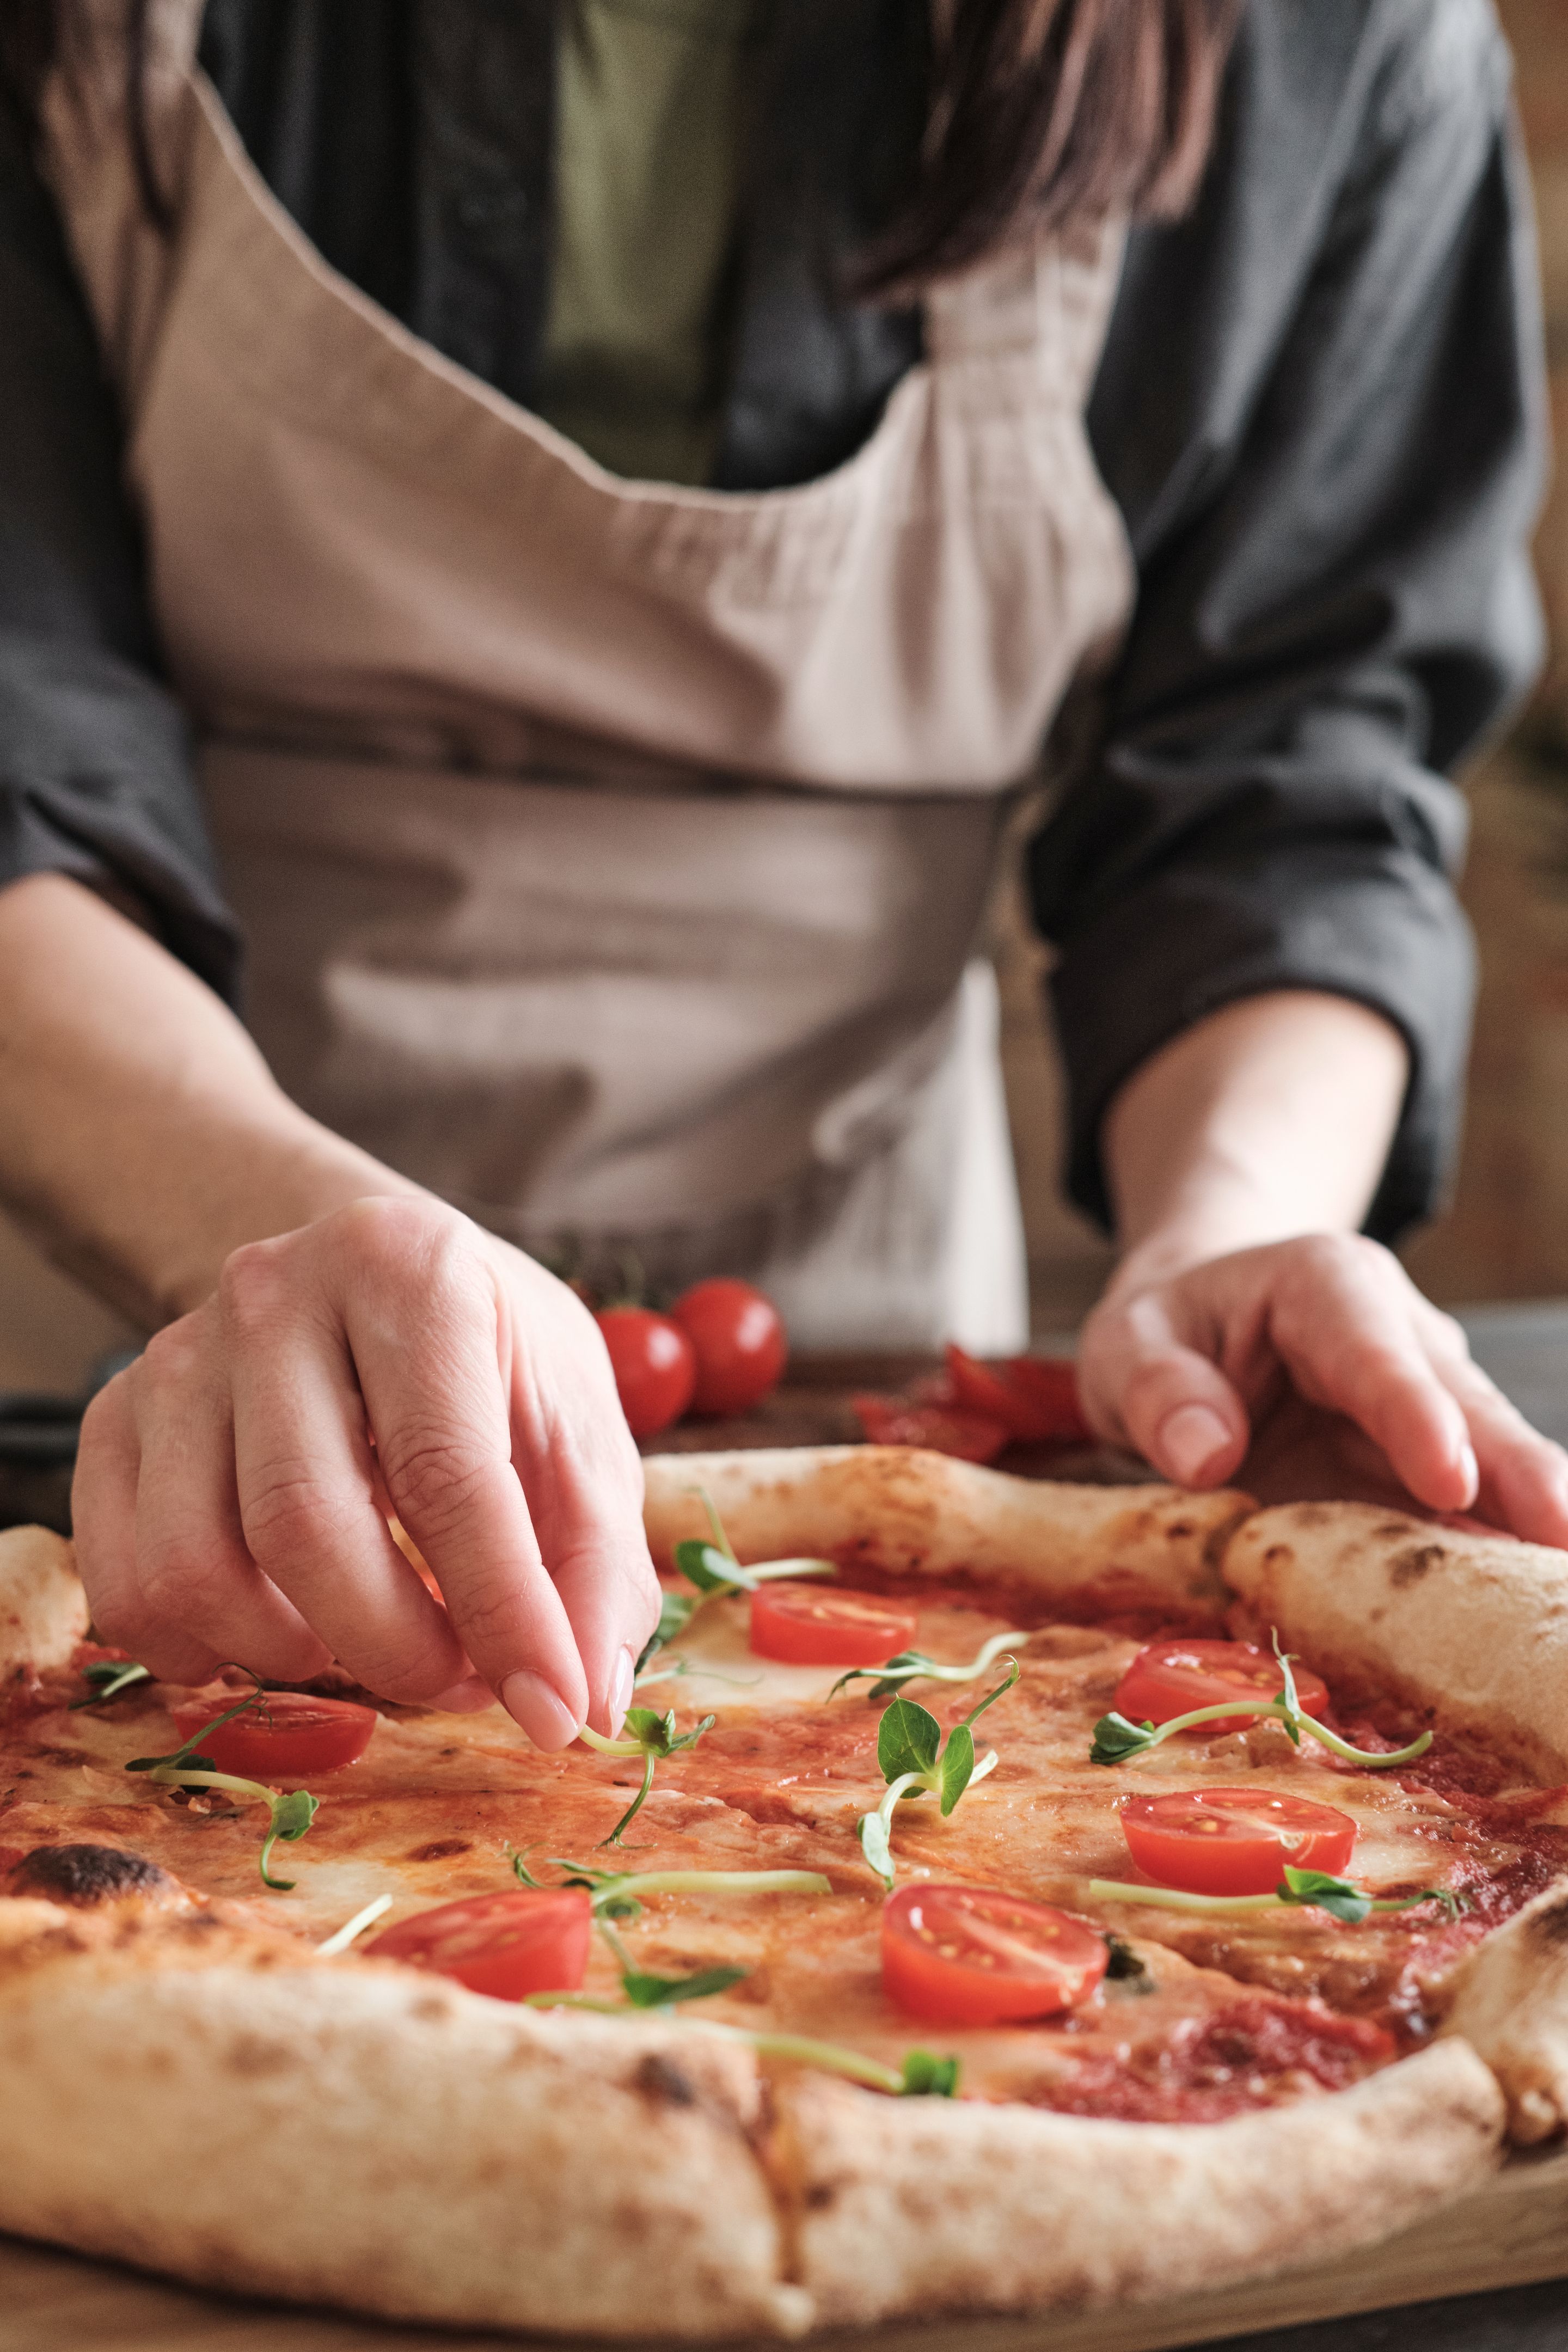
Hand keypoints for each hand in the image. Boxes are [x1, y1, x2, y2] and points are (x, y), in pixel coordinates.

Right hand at [72, 1197, 659, 1746]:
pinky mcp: (114, 1420)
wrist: (374, 1282)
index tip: (550, 1709)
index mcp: (408, 1272)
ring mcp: (177, 1358)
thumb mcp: (578, 1433)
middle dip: (393, 1647)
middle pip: (302, 1525)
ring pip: (193, 1566)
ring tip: (368, 1644)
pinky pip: (124, 1582)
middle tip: (457, 1681)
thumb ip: (595, 1567)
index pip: (445, 1471)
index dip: (501, 1610)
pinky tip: (279, 1628)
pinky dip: (200, 1649)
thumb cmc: (489, 1362)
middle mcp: (274, 1296)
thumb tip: (586, 1705)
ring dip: (289, 1656)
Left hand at [1077, 1232, 1567, 1545]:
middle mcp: (1400, 1341)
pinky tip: (1516, 1609)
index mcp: (1325, 1287)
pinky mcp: (1425, 1472)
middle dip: (1518, 1474)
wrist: (1202, 1326)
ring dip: (1524, 1526)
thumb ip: (1156, 1388)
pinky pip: (1466, 1518)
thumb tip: (1206, 1454)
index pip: (1374, 1352)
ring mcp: (1425, 1409)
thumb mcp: (1128, 1341)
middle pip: (1465, 1408)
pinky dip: (1491, 1561)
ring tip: (1550, 1592)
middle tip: (1561, 1535)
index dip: (1415, 1416)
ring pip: (1488, 1468)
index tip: (1451, 1478)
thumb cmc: (1170, 1330)